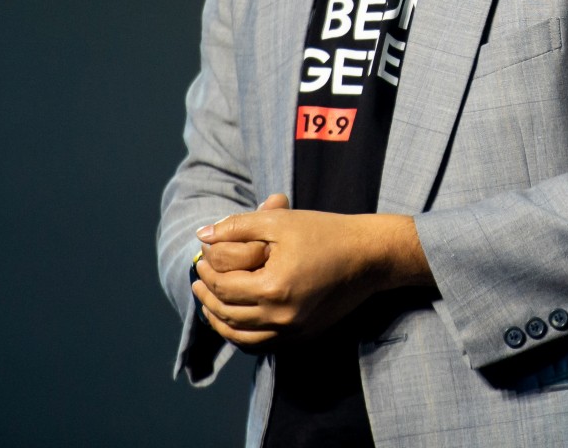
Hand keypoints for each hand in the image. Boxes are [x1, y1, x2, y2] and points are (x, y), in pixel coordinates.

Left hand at [192, 201, 431, 346]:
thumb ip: (237, 226)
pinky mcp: (301, 338)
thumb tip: (202, 235)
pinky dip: (240, 335)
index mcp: (274, 288)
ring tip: (209, 302)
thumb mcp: (280, 222)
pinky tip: (234, 320)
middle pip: (227, 314)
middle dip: (207, 296)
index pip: (224, 287)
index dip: (207, 273)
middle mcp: (281, 318)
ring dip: (219, 320)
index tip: (202, 259)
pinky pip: (260, 346)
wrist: (368, 257)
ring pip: (240, 337)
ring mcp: (292, 333)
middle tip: (199, 281)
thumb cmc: (325, 233)